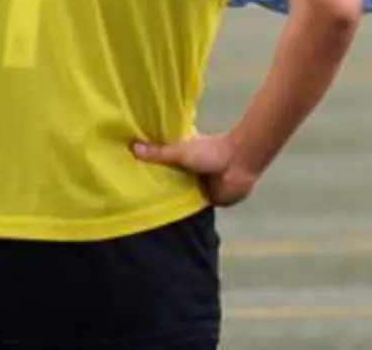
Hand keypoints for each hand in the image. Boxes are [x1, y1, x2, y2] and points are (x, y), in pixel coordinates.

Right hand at [133, 132, 258, 207]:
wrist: (239, 164)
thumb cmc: (211, 152)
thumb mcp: (181, 151)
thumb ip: (159, 153)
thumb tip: (133, 147)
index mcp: (184, 158)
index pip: (164, 165)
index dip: (151, 170)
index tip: (132, 175)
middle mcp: (190, 173)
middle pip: (170, 183)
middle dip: (157, 190)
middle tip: (133, 199)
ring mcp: (199, 188)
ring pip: (180, 198)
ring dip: (169, 204)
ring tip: (143, 214)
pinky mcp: (208, 202)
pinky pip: (192, 210)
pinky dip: (183, 215)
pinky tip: (165, 223)